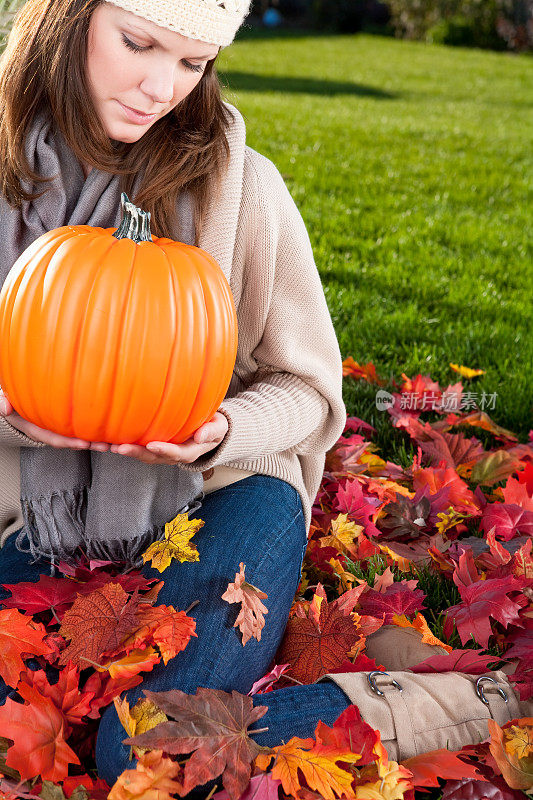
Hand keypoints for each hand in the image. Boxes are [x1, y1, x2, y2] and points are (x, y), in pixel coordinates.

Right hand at [0, 390, 109, 451]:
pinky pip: (81, 427)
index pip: (54, 437)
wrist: (15, 397)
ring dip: (95, 440)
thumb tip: (4, 408)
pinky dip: (94, 430)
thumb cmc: (11, 398)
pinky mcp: (67, 421)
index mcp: (36, 428)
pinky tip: (110, 429)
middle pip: (71, 441)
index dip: (68, 442)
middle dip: (88, 444)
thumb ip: (2, 402)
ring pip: (78, 436)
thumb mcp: (2, 399)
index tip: (83, 444)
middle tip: (106, 446)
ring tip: (113, 442)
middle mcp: (49, 430)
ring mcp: (59, 427)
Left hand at [109, 412, 228, 464]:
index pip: (175, 453)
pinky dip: (122, 445)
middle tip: (119, 447)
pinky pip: (136, 447)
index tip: (152, 444)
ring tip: (106, 445)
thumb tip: (200, 436)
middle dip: (136, 453)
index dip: (164, 449)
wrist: (208, 430)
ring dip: (124, 451)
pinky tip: (106, 439)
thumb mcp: (219, 427)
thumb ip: (212, 431)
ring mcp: (160, 452)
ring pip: (141, 454)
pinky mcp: (151, 446)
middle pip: (152, 457)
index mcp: (188, 452)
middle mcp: (171, 455)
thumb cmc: (214, 427)